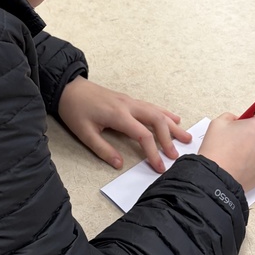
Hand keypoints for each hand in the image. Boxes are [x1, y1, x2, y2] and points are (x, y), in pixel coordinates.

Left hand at [58, 77, 191, 172]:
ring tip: (186, 137)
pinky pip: (152, 106)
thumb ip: (103, 149)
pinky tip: (174, 119)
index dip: (154, 152)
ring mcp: (130, 101)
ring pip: (157, 111)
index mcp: (118, 115)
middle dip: (169, 138)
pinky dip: (165, 113)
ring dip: (172, 125)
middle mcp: (128, 106)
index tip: (160, 167)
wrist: (69, 88)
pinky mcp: (128, 99)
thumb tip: (119, 165)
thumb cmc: (75, 110)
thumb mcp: (84, 133)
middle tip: (176, 155)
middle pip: (156, 120)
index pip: (143, 135)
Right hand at [198, 113, 254, 192]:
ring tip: (237, 158)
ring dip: (254, 152)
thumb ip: (231, 117)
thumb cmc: (217, 151)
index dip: (247, 124)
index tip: (241, 129)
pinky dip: (254, 165)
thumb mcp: (218, 123)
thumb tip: (236, 121)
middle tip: (236, 145)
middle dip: (251, 139)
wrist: (216, 177)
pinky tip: (241, 166)